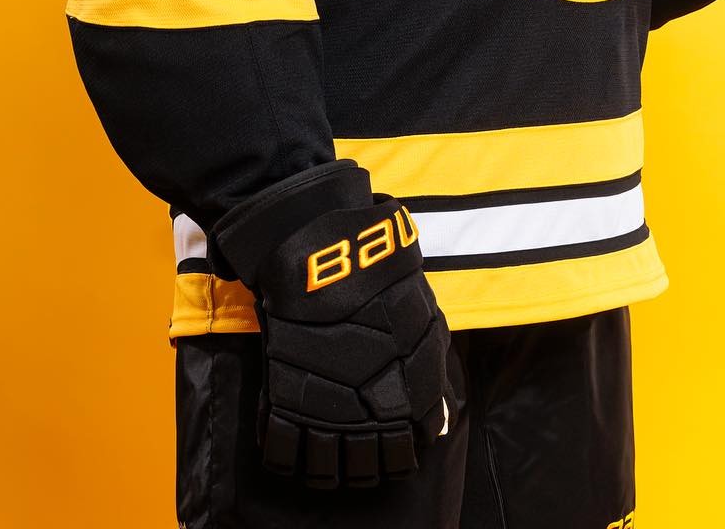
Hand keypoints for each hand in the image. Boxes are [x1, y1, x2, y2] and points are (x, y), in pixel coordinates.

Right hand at [211, 160, 456, 489]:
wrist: (323, 255)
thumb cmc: (379, 277)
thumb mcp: (422, 314)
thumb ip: (431, 364)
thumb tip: (437, 417)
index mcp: (412, 392)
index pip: (415, 443)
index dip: (406, 443)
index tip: (397, 434)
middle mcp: (373, 411)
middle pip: (374, 466)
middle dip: (371, 463)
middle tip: (363, 449)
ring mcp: (328, 409)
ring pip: (331, 469)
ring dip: (333, 468)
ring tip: (331, 459)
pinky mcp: (287, 403)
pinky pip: (287, 452)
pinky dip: (291, 458)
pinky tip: (295, 450)